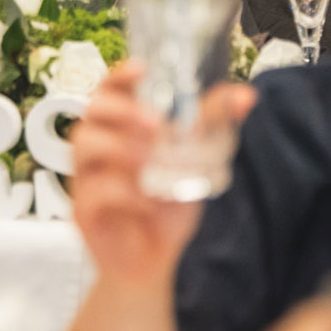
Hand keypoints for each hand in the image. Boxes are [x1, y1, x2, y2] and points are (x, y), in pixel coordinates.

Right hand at [70, 62, 255, 289]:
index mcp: (120, 128)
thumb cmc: (168, 205)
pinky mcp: (84, 211)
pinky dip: (123, 193)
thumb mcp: (196, 163)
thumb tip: (246, 97)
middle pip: (90, 111)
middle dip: (120, 111)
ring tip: (150, 161)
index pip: (110, 90)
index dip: (121, 75)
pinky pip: (93, 191)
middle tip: (154, 122)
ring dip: (119, 148)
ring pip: (84, 145)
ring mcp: (86, 178)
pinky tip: (147, 201)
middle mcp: (98, 147)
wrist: (153, 261)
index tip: (142, 69)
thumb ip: (213, 126)